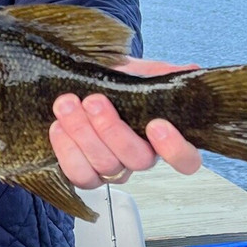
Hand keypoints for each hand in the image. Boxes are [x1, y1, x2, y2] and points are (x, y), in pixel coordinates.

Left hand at [49, 57, 202, 188]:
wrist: (81, 82)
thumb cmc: (115, 81)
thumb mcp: (138, 72)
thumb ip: (159, 74)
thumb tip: (188, 72)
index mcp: (163, 138)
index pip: (186, 160)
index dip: (174, 149)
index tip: (156, 124)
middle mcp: (140, 157)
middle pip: (137, 159)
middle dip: (112, 129)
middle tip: (94, 101)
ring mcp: (113, 169)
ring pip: (104, 166)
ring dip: (83, 134)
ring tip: (67, 104)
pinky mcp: (86, 175)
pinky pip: (78, 174)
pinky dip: (66, 150)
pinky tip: (58, 126)